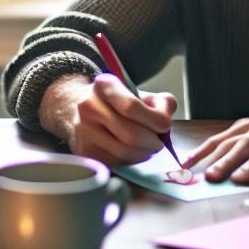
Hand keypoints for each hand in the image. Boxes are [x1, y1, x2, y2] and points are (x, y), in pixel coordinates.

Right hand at [47, 73, 177, 166]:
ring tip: (147, 148)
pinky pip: (115, 162)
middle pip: (131, 135)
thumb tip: (166, 116)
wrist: (84, 111)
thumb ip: (161, 102)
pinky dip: (129, 160)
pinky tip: (130, 151)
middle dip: (152, 143)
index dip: (155, 120)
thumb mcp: (141, 94)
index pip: (132, 107)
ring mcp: (83, 130)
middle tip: (158, 143)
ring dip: (143, 154)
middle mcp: (88, 106)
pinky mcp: (83, 151)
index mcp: (105, 85)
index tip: (165, 125)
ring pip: (124, 152)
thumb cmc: (119, 103)